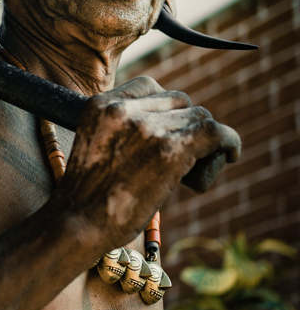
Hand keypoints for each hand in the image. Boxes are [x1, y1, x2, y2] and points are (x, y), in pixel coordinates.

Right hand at [53, 76, 240, 247]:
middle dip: (187, 121)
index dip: (166, 106)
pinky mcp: (170, 150)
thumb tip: (157, 131)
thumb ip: (119, 129)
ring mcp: (147, 128)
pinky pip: (215, 133)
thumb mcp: (92, 144)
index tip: (170, 127)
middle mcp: (123, 109)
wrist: (78, 223)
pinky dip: (228, 141)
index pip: (149, 86)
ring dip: (206, 136)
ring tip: (206, 157)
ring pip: (198, 116)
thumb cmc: (85, 196)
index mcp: (101, 104)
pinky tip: (230, 153)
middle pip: (178, 99)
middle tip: (189, 148)